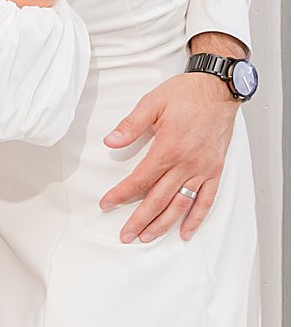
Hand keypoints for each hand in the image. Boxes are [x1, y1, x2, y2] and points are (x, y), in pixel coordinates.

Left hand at [101, 71, 237, 241]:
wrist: (218, 89)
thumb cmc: (186, 94)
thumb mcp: (152, 103)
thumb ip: (131, 125)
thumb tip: (110, 142)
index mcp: (168, 149)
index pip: (140, 180)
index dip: (121, 195)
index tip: (107, 204)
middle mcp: (187, 163)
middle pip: (159, 199)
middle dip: (139, 220)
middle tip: (125, 235)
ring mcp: (203, 169)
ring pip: (181, 204)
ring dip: (163, 224)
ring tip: (147, 237)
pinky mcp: (215, 169)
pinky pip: (207, 199)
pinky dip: (196, 218)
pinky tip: (185, 231)